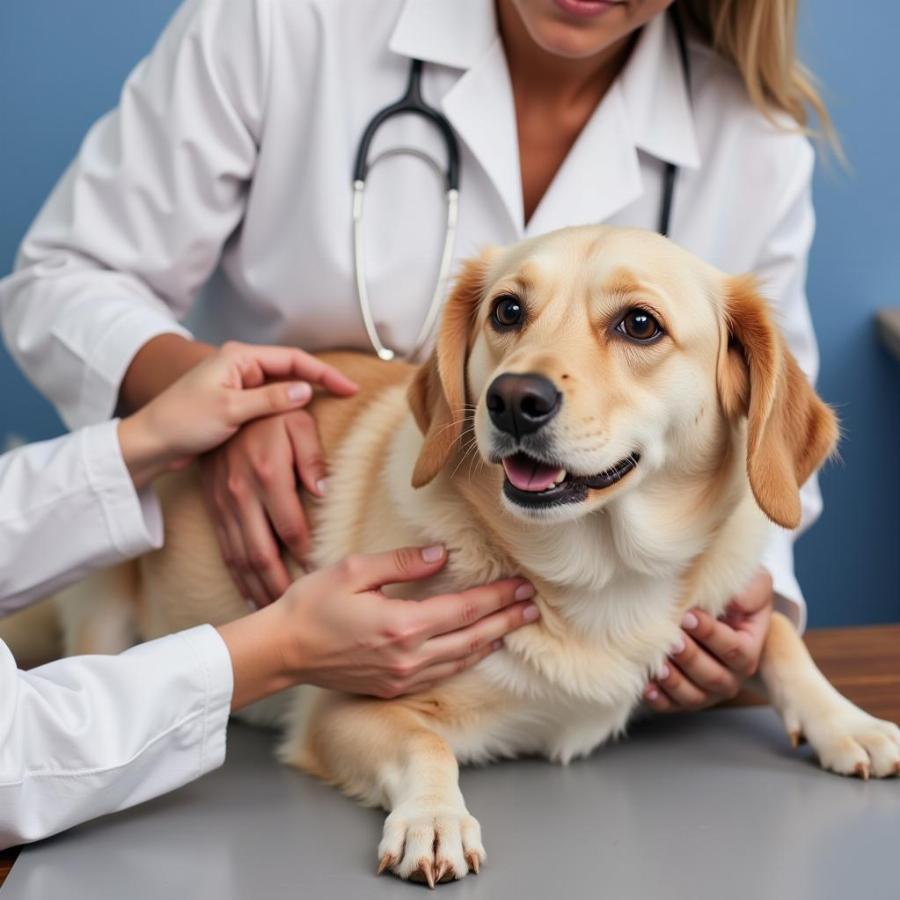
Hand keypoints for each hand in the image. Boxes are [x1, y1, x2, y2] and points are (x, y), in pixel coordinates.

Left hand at [118, 342, 355, 488]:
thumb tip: (306, 390)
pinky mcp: (236, 403)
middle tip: (347, 394)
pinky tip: (303, 419)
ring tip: (333, 405)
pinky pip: (271, 401)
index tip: (348, 388)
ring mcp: (238, 384)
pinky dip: (290, 408)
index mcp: (239, 358)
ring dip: (306, 393)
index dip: (323, 373)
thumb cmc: (182, 422)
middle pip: (291, 368)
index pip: (293, 359)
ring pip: (282, 385)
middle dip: (320, 379)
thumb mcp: (230, 410)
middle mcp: (241, 366)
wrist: (150, 442)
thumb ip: (270, 399)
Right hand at [198, 349, 357, 607]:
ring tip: (272, 611)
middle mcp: (242, 494)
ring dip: (255, 586)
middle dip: (278, 585)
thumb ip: (312, 457)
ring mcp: (224, 503)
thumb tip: (323, 492)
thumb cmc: (272, 411)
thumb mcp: (298, 422)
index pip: (291, 527)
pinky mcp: (213, 506)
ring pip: (239, 556)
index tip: (322, 577)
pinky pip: (224, 547)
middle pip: (261, 552)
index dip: (306, 554)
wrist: (223, 401)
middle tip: (298, 608)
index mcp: (268, 474)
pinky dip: (235, 574)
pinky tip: (247, 592)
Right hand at [216, 545, 540, 709]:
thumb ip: (401, 564)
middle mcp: (408, 656)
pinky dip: (465, 661)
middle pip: (471, 638)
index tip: (521, 586)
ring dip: (490, 641)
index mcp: (402, 624)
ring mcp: (401, 676)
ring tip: (513, 627)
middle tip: (532, 607)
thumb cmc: (312, 605)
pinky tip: (475, 650)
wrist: (282, 651)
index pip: (464, 609)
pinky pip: (440, 675)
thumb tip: (441, 555)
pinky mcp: (392, 687)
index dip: (497, 598)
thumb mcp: (354, 570)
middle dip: (505, 620)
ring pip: (460, 660)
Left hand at [643, 569, 773, 712]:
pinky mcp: (684, 696)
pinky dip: (660, 699)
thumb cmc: (733, 594)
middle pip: (714, 677)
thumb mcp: (752, 584)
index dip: (711, 634)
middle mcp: (731, 675)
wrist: (714, 608)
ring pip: (694, 696)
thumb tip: (735, 603)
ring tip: (659, 666)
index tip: (689, 616)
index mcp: (749, 649)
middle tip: (672, 640)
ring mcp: (707, 689)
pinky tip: (647, 686)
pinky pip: (673, 706)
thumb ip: (750, 592)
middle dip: (691, 658)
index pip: (734, 649)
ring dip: (675, 683)